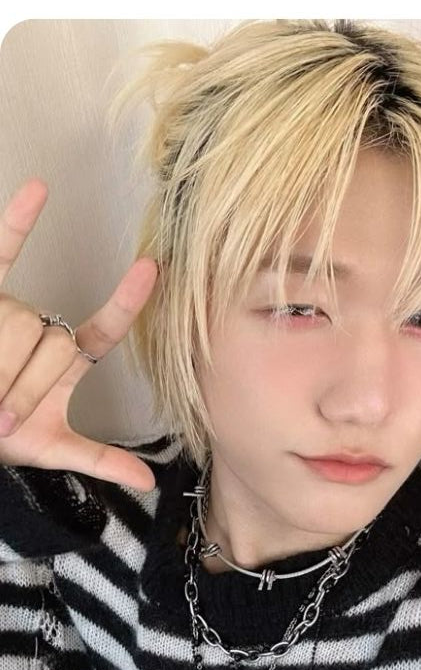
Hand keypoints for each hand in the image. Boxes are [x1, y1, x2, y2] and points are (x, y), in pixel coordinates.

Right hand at [0, 177, 158, 490]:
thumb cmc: (0, 439)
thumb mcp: (49, 449)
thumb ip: (98, 459)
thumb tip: (148, 482)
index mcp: (66, 361)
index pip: (104, 328)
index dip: (128, 301)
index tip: (155, 269)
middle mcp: (41, 329)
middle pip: (51, 345)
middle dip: (24, 388)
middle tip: (3, 416)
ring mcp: (10, 312)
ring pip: (20, 329)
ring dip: (0, 370)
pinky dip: (16, 223)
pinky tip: (36, 187)